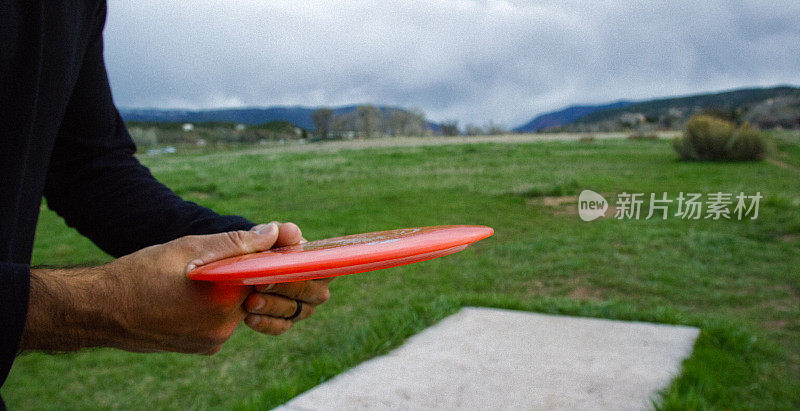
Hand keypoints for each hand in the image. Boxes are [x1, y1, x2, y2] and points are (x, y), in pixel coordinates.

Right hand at [21, 222, 330, 354]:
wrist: (99, 311)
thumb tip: (282, 233)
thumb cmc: (141, 273)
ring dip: (260, 291)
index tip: (315, 255)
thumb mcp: (192, 247)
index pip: (288, 285)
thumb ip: (241, 242)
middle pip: (283, 305)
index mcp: (230, 298)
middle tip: (289, 258)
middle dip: (291, 282)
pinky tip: (216, 286)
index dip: (305, 268)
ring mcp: (217, 339)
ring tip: (249, 268)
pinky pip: (234, 319)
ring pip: (258, 310)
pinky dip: (234, 302)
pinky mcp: (206, 345)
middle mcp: (228, 325)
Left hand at [242, 222, 331, 335]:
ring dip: (272, 305)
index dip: (308, 265)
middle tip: (260, 283)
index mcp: (315, 259)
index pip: (326, 264)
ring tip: (250, 301)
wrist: (233, 268)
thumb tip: (290, 231)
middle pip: (309, 290)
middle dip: (284, 286)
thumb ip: (276, 234)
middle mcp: (315, 285)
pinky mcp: (284, 322)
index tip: (285, 264)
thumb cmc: (254, 247)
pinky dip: (266, 323)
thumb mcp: (261, 236)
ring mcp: (301, 306)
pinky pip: (280, 326)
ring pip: (294, 309)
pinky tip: (249, 317)